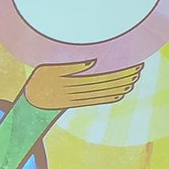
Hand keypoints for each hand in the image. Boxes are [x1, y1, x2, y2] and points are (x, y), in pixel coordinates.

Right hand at [25, 60, 141, 110]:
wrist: (30, 106)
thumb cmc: (38, 82)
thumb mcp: (47, 70)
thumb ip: (69, 67)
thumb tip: (93, 62)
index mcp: (69, 81)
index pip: (99, 75)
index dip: (115, 70)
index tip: (128, 63)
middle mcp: (75, 92)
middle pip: (104, 84)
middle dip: (122, 77)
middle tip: (138, 69)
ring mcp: (77, 99)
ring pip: (102, 92)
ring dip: (119, 86)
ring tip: (134, 78)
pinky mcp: (77, 103)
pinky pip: (97, 100)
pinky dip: (110, 96)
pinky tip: (122, 91)